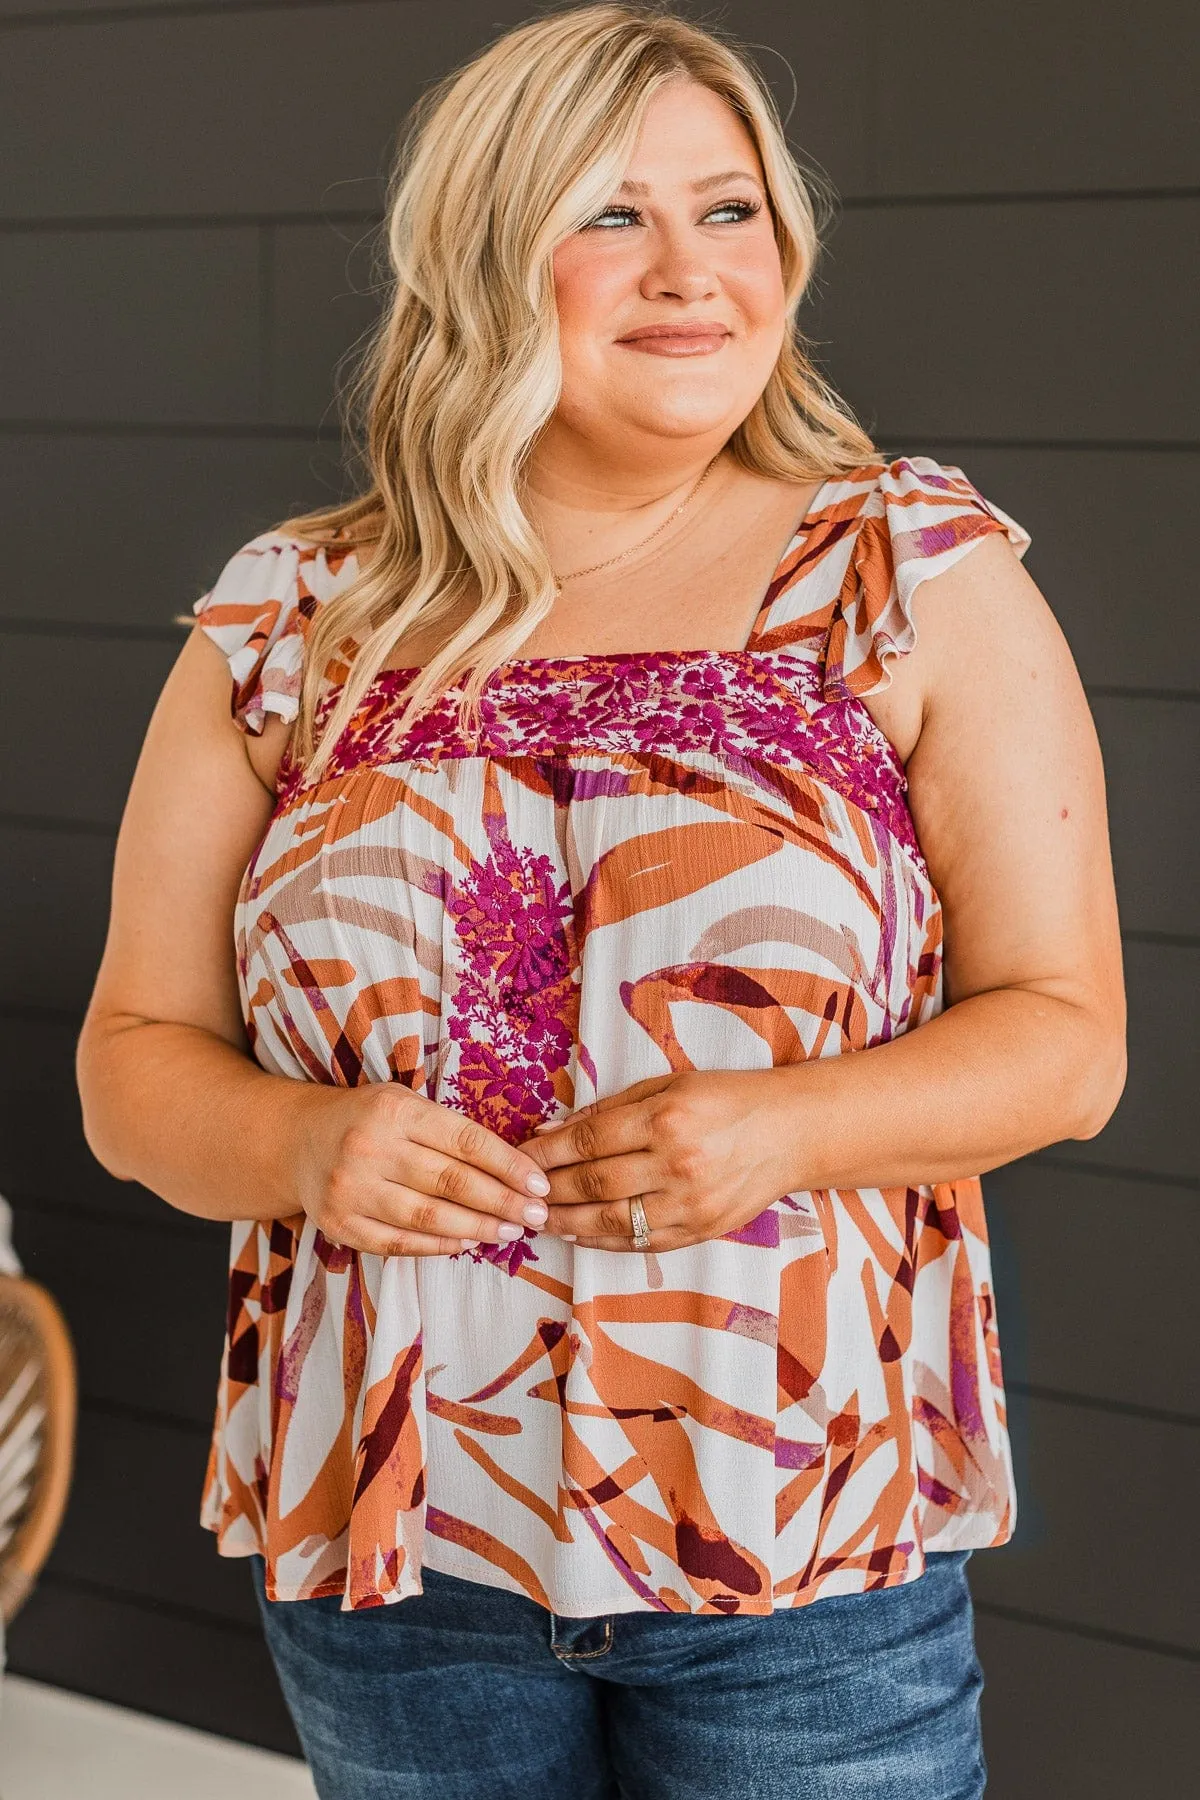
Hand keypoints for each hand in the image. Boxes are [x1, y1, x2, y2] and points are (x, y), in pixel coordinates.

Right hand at [285, 1082, 552, 1256]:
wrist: (296, 1140)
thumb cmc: (368, 1119)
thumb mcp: (404, 1104)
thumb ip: (449, 1130)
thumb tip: (514, 1169)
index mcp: (394, 1109)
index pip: (465, 1141)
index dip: (508, 1165)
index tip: (540, 1184)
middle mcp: (369, 1148)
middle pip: (452, 1182)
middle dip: (503, 1202)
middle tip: (538, 1215)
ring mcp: (350, 1189)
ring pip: (428, 1217)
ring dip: (477, 1228)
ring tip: (511, 1232)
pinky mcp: (338, 1224)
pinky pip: (398, 1243)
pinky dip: (437, 1245)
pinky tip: (466, 1243)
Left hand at [517, 1071, 798, 1251]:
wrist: (792, 1132)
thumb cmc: (727, 1098)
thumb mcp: (669, 1085)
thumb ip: (609, 1109)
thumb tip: (551, 1131)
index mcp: (666, 1118)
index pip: (588, 1140)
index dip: (546, 1153)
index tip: (517, 1157)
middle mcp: (677, 1163)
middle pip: (594, 1184)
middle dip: (549, 1190)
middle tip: (519, 1193)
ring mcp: (691, 1202)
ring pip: (613, 1221)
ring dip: (568, 1222)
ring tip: (539, 1218)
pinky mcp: (702, 1229)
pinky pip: (642, 1243)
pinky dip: (605, 1242)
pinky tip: (579, 1234)